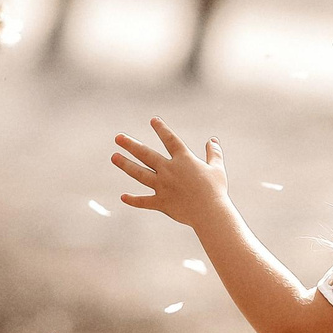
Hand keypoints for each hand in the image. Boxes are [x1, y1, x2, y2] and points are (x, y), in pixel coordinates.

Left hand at [112, 118, 229, 227]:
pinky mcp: (161, 202)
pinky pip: (144, 201)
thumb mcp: (217, 168)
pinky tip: (123, 197)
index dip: (161, 129)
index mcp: (184, 160)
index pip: (170, 139)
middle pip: (146, 154)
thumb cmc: (216, 190)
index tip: (153, 120)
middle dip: (131, 145)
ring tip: (114, 157)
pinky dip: (134, 200)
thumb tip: (213, 140)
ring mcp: (162, 186)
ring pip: (139, 173)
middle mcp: (169, 170)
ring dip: (125, 164)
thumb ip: (214, 153)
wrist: (210, 212)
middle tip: (118, 138)